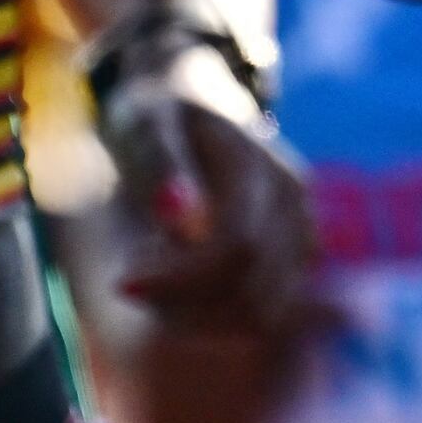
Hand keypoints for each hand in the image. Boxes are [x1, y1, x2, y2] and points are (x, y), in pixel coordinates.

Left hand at [101, 63, 316, 343]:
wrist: (192, 102)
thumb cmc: (157, 115)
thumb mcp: (143, 125)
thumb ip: (159, 167)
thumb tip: (176, 215)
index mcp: (261, 169)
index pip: (237, 249)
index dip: (180, 281)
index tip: (119, 283)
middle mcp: (293, 205)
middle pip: (253, 293)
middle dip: (184, 306)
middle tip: (129, 284)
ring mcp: (302, 233)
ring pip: (263, 317)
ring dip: (200, 320)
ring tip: (151, 285)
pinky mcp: (296, 258)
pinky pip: (265, 316)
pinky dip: (218, 320)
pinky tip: (176, 292)